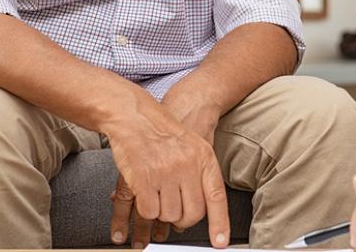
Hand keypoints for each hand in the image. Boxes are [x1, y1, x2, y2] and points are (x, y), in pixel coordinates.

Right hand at [103, 94, 230, 247]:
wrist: (136, 116)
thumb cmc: (164, 133)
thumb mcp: (194, 147)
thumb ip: (200, 175)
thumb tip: (203, 210)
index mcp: (204, 159)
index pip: (216, 198)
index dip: (219, 223)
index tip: (220, 243)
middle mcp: (188, 166)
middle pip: (191, 214)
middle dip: (181, 219)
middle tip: (173, 212)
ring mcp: (166, 173)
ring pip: (169, 215)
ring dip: (161, 212)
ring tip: (157, 195)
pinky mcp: (144, 179)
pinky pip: (149, 211)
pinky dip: (145, 209)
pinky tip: (144, 194)